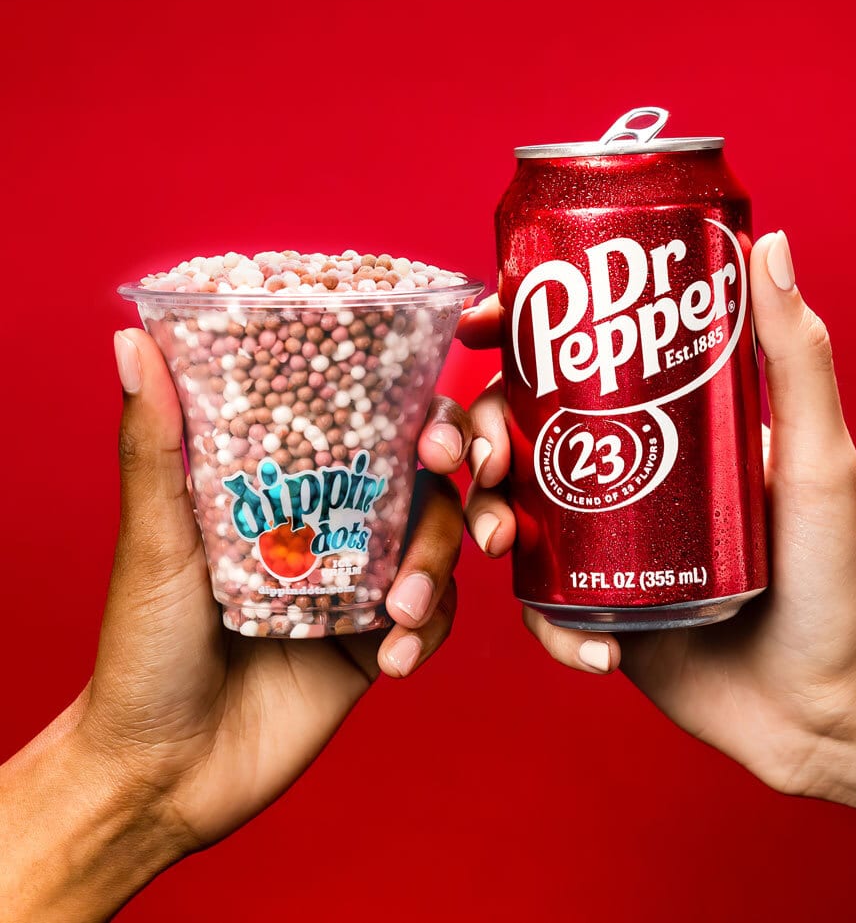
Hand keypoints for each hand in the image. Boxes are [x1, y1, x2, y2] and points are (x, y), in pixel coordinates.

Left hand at [90, 327, 468, 843]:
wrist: (164, 771)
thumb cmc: (143, 648)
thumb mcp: (155, 539)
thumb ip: (155, 446)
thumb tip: (132, 340)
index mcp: (290, 489)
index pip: (372, 429)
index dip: (423, 420)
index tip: (439, 437)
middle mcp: (335, 528)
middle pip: (426, 484)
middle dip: (461, 489)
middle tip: (467, 496)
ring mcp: (361, 586)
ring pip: (439, 549)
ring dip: (439, 570)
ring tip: (403, 610)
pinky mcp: (377, 643)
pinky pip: (434, 621)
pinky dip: (428, 633)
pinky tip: (394, 657)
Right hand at [460, 231, 855, 793]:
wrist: (817, 705)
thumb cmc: (830, 577)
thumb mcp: (816, 459)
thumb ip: (798, 360)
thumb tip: (770, 242)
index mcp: (656, 426)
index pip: (569, 364)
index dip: (513, 334)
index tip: (479, 322)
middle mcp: (618, 477)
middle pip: (519, 432)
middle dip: (478, 433)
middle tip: (484, 455)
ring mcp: (598, 546)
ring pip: (510, 512)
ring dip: (488, 518)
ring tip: (505, 540)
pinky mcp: (591, 610)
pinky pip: (541, 608)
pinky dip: (552, 628)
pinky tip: (595, 647)